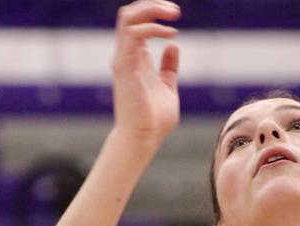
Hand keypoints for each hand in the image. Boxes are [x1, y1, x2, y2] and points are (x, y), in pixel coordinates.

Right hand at [112, 0, 180, 144]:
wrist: (143, 138)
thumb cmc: (154, 121)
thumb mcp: (167, 88)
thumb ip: (168, 68)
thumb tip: (173, 47)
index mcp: (135, 58)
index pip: (137, 22)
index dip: (153, 12)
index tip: (175, 16)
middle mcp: (126, 55)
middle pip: (129, 13)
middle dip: (151, 4)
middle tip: (174, 10)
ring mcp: (124, 59)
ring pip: (127, 17)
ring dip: (151, 9)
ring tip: (173, 14)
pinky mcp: (125, 66)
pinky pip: (133, 34)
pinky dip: (152, 28)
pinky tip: (169, 35)